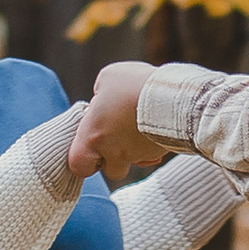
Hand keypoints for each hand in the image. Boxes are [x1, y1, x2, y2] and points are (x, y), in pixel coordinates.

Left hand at [69, 59, 168, 177]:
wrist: (170, 95)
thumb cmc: (133, 85)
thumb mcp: (108, 78)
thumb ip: (100, 93)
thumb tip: (103, 99)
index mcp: (93, 136)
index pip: (78, 165)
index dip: (83, 159)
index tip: (91, 143)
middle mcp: (114, 152)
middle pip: (111, 171)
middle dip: (114, 157)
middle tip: (119, 135)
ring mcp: (138, 155)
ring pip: (135, 161)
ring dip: (136, 149)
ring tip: (141, 124)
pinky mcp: (159, 152)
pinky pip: (154, 153)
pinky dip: (154, 143)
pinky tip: (157, 123)